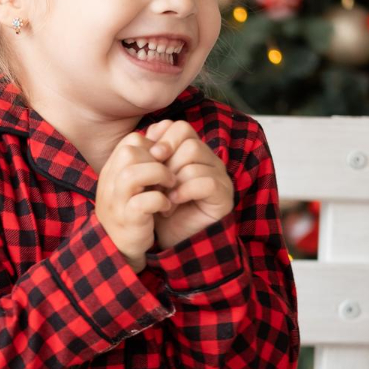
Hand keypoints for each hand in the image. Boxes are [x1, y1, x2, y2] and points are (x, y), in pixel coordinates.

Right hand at [95, 132, 174, 270]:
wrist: (119, 247)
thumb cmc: (132, 210)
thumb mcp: (136, 181)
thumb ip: (146, 157)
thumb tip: (166, 127)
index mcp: (112, 170)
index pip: (131, 141)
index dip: (153, 146)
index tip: (164, 162)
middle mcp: (109, 182)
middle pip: (129, 152)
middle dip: (156, 159)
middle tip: (169, 174)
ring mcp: (116, 201)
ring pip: (134, 173)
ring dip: (160, 175)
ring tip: (170, 186)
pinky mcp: (128, 219)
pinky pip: (145, 201)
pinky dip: (161, 201)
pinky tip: (166, 206)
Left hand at [143, 119, 234, 250]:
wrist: (173, 241)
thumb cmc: (161, 209)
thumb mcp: (151, 180)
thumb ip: (150, 156)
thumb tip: (145, 134)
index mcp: (193, 152)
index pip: (180, 128)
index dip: (162, 139)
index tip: (149, 157)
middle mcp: (209, 160)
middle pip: (188, 141)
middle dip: (166, 161)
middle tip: (156, 182)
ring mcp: (220, 176)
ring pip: (195, 158)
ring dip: (173, 178)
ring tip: (164, 196)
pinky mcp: (224, 195)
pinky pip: (205, 181)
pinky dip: (184, 191)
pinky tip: (173, 203)